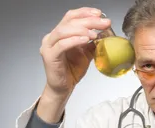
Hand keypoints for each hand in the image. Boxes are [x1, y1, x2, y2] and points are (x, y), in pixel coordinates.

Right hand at [37, 7, 110, 122]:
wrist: (64, 87)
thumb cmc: (72, 70)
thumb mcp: (86, 53)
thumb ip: (93, 42)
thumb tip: (105, 32)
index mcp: (61, 33)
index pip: (71, 16)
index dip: (85, 12)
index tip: (100, 14)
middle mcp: (52, 36)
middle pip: (70, 21)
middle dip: (89, 21)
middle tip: (104, 23)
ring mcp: (49, 45)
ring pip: (64, 30)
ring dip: (81, 30)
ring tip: (95, 34)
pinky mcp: (49, 56)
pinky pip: (62, 45)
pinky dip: (74, 40)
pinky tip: (86, 40)